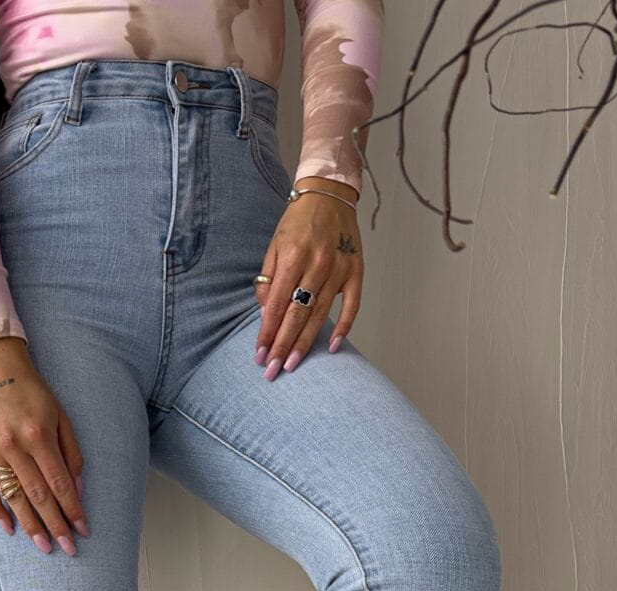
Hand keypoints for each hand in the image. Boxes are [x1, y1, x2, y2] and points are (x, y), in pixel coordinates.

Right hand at [0, 337, 87, 554]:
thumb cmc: (32, 392)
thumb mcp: (61, 416)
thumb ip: (71, 453)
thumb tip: (77, 490)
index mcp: (39, 435)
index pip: (60, 484)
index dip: (72, 510)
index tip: (82, 531)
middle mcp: (15, 446)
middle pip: (39, 496)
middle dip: (55, 525)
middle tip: (66, 549)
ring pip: (14, 497)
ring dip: (30, 525)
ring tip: (43, 545)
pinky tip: (10, 528)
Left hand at [254, 178, 363, 378]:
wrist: (329, 194)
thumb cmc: (297, 222)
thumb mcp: (274, 246)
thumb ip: (269, 281)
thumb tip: (266, 315)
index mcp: (293, 256)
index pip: (277, 304)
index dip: (267, 332)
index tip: (259, 356)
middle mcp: (317, 263)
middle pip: (298, 314)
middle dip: (283, 346)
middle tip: (273, 371)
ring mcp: (339, 268)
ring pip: (320, 314)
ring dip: (305, 343)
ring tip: (292, 365)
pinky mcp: (356, 270)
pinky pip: (352, 305)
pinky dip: (343, 327)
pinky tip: (331, 347)